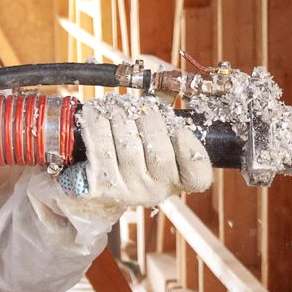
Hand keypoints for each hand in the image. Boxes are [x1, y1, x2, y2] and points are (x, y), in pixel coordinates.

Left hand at [77, 95, 212, 208]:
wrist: (96, 196)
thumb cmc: (133, 162)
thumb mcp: (157, 150)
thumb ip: (166, 128)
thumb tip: (162, 94)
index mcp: (177, 182)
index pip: (197, 175)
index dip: (189, 147)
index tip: (178, 129)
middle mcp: (155, 191)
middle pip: (159, 153)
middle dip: (147, 118)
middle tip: (138, 106)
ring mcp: (126, 190)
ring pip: (128, 144)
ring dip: (120, 115)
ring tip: (115, 105)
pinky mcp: (99, 184)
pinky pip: (99, 145)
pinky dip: (96, 121)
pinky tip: (94, 110)